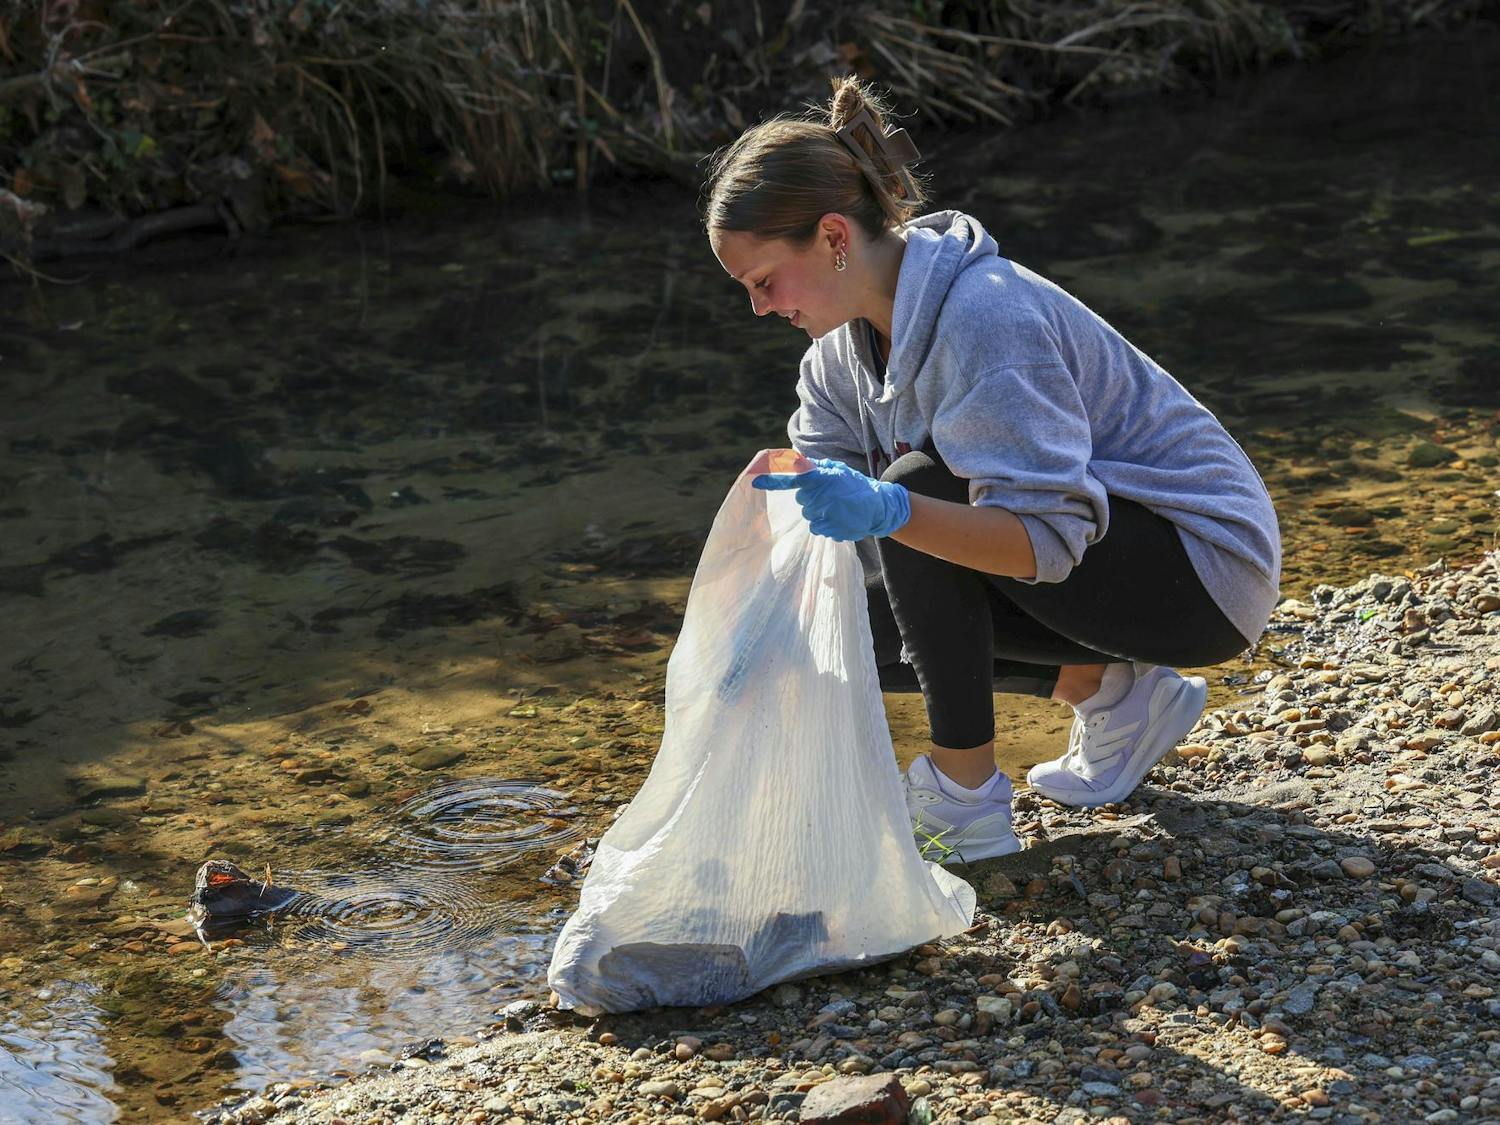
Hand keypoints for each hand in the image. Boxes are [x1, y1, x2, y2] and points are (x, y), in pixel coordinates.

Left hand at [752, 457, 910, 540]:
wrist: (879, 507)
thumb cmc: (856, 486)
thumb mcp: (839, 470)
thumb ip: (817, 467)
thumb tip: (797, 462)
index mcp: (823, 478)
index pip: (794, 477)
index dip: (773, 479)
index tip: (755, 481)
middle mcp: (822, 495)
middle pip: (802, 500)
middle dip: (813, 497)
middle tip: (831, 496)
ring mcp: (826, 513)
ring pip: (809, 514)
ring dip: (820, 511)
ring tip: (838, 508)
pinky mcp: (830, 528)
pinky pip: (816, 527)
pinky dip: (825, 524)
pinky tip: (839, 518)